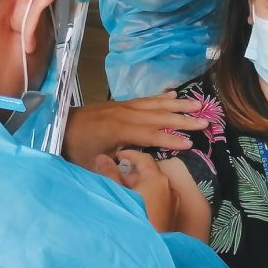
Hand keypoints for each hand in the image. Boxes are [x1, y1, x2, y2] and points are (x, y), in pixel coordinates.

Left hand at [62, 91, 207, 169]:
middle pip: (159, 116)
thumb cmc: (77, 148)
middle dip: (183, 119)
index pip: (151, 135)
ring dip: (178, 104)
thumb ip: (116, 167)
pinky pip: (146, 99)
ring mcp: (125, 106)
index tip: (190, 143)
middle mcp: (126, 114)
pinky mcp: (122, 103)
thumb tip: (136, 174)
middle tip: (205, 121)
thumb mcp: (94, 163)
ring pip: (156, 104)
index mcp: (120, 130)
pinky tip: (174, 94)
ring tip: (198, 103)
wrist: (62, 125)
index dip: (170, 140)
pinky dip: (161, 96)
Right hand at [95, 150, 179, 231]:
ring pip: (155, 186)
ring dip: (139, 185)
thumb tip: (102, 157)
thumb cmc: (130, 220)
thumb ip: (109, 174)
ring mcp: (173, 203)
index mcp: (157, 179)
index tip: (117, 156)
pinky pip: (160, 198)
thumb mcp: (116, 194)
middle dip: (132, 173)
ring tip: (121, 193)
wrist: (146, 252)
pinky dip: (147, 195)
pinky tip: (133, 205)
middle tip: (115, 177)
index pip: (144, 158)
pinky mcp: (173, 215)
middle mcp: (169, 188)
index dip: (129, 155)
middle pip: (150, 172)